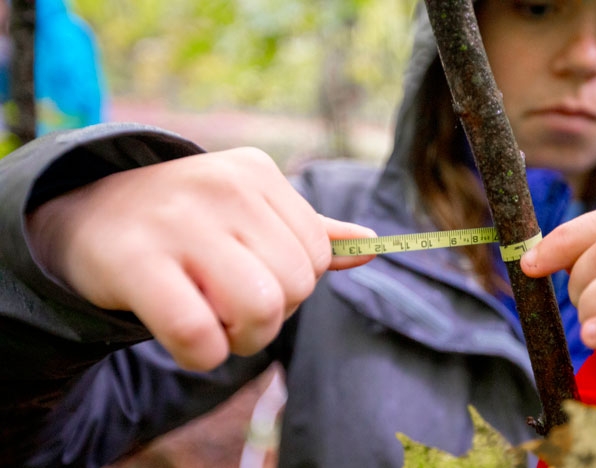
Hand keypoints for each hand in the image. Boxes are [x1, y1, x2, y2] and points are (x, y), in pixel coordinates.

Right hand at [27, 148, 375, 370]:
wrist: (88, 216)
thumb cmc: (187, 222)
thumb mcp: (249, 211)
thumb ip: (309, 231)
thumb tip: (372, 246)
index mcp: (257, 173)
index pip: (319, 255)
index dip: (295, 285)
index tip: (255, 280)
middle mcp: (223, 187)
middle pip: (296, 285)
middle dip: (273, 317)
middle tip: (233, 310)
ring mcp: (179, 221)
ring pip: (260, 309)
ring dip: (244, 339)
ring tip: (217, 325)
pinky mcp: (136, 262)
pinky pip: (200, 333)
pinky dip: (204, 355)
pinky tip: (191, 342)